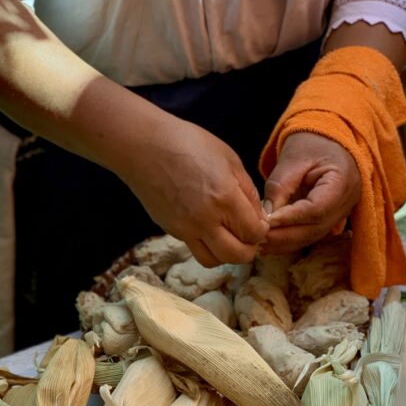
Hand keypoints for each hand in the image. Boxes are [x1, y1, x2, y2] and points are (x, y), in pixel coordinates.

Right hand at [122, 114, 269, 265]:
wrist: (144, 148)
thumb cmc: (188, 144)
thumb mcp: (229, 159)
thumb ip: (248, 191)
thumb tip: (258, 216)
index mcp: (225, 198)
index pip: (253, 232)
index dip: (261, 230)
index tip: (259, 222)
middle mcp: (205, 219)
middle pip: (236, 255)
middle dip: (249, 250)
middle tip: (249, 237)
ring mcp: (185, 229)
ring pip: (213, 261)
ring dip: (226, 255)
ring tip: (229, 239)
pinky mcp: (171, 230)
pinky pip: (194, 249)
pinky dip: (207, 246)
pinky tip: (209, 229)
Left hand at [261, 132, 360, 253]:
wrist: (328, 140)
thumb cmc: (311, 144)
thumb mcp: (293, 159)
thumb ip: (279, 186)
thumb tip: (266, 217)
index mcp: (342, 180)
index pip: (316, 209)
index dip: (290, 219)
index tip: (266, 222)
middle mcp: (346, 201)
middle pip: (314, 228)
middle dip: (283, 236)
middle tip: (256, 238)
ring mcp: (341, 213)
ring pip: (312, 236)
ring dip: (284, 244)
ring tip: (258, 244)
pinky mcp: (330, 219)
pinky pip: (310, 235)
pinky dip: (289, 242)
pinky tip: (269, 244)